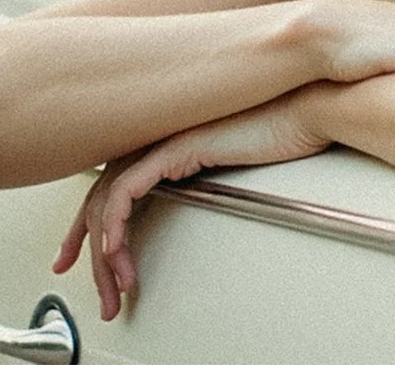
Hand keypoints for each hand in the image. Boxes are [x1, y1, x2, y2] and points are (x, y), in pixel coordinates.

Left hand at [54, 88, 331, 320]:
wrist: (308, 109)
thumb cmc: (284, 132)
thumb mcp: (236, 163)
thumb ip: (207, 178)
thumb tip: (194, 210)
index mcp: (166, 138)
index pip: (111, 184)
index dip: (92, 224)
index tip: (92, 258)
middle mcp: (157, 136)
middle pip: (100, 195)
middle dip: (86, 246)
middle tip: (95, 286)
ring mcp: (163, 140)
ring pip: (108, 200)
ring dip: (106, 251)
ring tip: (117, 285)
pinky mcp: (174, 147)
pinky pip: (126, 192)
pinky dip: (115, 225)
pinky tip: (117, 251)